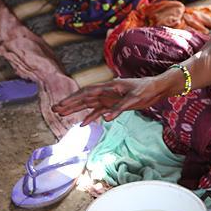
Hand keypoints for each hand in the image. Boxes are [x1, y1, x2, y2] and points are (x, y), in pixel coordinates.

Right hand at [52, 74, 176, 124]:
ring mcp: (109, 98)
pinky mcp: (114, 104)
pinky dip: (91, 117)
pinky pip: (99, 111)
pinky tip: (82, 124)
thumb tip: (105, 119)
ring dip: (76, 109)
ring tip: (61, 114)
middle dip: (69, 103)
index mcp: (109, 87)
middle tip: (54, 110)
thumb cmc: (146, 90)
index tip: (61, 105)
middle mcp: (106, 92)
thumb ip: (119, 108)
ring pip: (89, 104)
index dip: (73, 99)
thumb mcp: (134, 99)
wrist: (156, 88)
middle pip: (84, 98)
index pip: (87, 93)